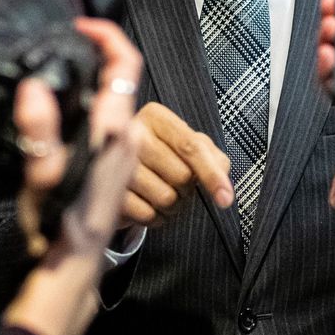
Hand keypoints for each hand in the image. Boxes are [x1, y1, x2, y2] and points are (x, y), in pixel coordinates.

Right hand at [4, 18, 147, 334]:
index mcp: (116, 133)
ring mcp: (126, 151)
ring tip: (55, 76)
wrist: (72, 270)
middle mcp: (129, 137)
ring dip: (89, 83)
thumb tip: (34, 87)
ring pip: (113, 100)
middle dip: (93, 57)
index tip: (80, 25)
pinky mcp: (116, 162)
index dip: (107, 36)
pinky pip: (106, 120)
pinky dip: (86, 107)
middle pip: (120, 78)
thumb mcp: (41, 180)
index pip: (125, 66)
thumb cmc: (59, 227)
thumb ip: (39, 132)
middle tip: (57, 48)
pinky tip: (59, 115)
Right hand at [119, 102, 235, 230]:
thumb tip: (222, 176)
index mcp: (156, 117)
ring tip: (160, 193)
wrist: (120, 168)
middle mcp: (133, 133)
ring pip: (165, 198)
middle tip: (176, 183)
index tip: (226, 199)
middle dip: (186, 189)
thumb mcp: (190, 147)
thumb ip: (213, 156)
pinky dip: (154, 217)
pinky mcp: (108, 189)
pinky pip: (146, 214)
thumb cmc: (162, 154)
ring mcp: (115, 162)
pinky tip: (147, 204)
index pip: (191, 147)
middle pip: (181, 176)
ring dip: (171, 205)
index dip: (212, 175)